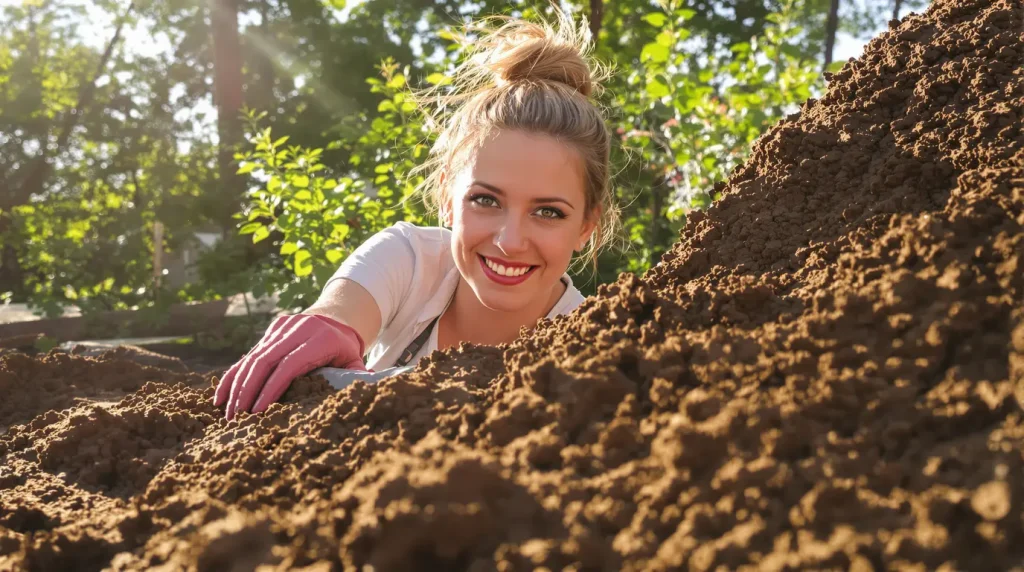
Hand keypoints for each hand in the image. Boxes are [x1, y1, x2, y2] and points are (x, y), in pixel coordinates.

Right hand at [213, 313, 366, 419]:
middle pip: (265, 361)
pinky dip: (233, 376)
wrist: (336, 317)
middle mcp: (296, 329)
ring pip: (252, 357)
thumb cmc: (345, 348)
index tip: (258, 411)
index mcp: (318, 338)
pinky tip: (220, 397)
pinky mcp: (270, 331)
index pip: (290, 364)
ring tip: (229, 414)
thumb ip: (356, 376)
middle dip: (248, 391)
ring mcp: (280, 327)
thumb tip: (364, 391)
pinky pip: (247, 355)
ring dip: (238, 387)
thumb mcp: (355, 360)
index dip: (272, 387)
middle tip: (237, 418)